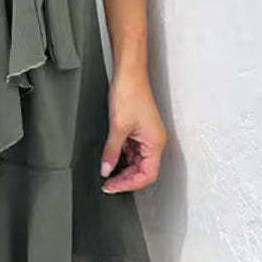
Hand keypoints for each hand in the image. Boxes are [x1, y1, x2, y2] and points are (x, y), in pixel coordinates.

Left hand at [100, 69, 166, 192]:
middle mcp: (154, 141)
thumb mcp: (117, 126)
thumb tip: (106, 170)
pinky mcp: (139, 129)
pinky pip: (132, 149)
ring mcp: (147, 135)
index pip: (147, 175)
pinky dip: (122, 155)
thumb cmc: (130, 94)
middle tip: (108, 183)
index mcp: (155, 143)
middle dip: (125, 178)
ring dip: (124, 167)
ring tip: (107, 171)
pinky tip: (111, 157)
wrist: (129, 74)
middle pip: (143, 170)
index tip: (112, 186)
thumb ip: (112, 151)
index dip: (129, 184)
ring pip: (137, 161)